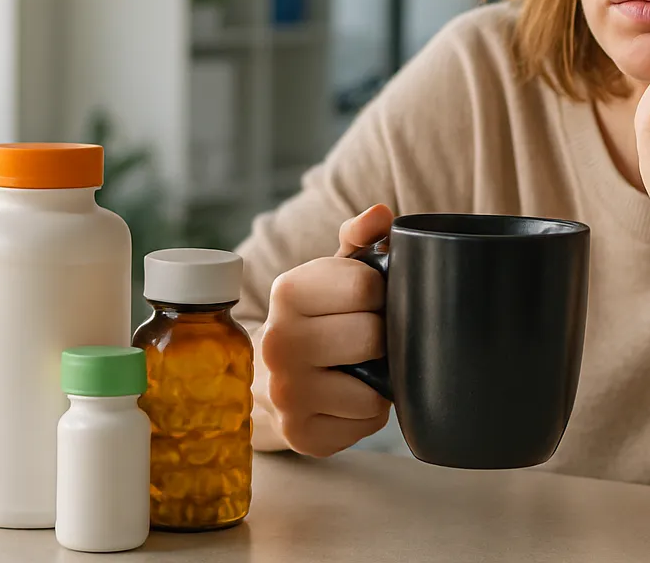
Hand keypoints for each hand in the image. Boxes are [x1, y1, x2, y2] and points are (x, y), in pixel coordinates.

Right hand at [255, 204, 393, 456]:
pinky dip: (366, 414)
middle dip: (380, 338)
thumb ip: (361, 238)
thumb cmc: (317, 318)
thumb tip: (380, 214)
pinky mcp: (301, 435)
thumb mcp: (333, 273)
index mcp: (288, 291)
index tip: (368, 301)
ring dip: (376, 380)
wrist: (269, 379)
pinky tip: (345, 399)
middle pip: (372, 336)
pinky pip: (367, 424)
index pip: (368, 286)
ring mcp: (286, 394)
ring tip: (355, 370)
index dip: (380, 293)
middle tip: (365, 339)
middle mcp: (278, 342)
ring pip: (373, 389)